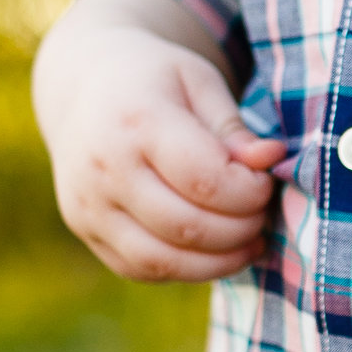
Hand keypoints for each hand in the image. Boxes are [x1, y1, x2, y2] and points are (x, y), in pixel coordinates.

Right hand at [39, 8, 284, 282]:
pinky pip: (140, 269)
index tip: (265, 181)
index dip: (249, 192)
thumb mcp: (198, 81)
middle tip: (262, 215)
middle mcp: (104, 168)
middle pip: (187, 226)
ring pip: (162, 261)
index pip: (205, 179)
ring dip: (218, 261)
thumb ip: (233, 127)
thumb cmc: (153, 80)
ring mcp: (88, 204)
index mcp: (136, 120)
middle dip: (241, 229)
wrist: (82, 88)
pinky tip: (212, 252)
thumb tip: (269, 161)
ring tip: (248, 242)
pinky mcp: (85, 229)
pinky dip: (185, 270)